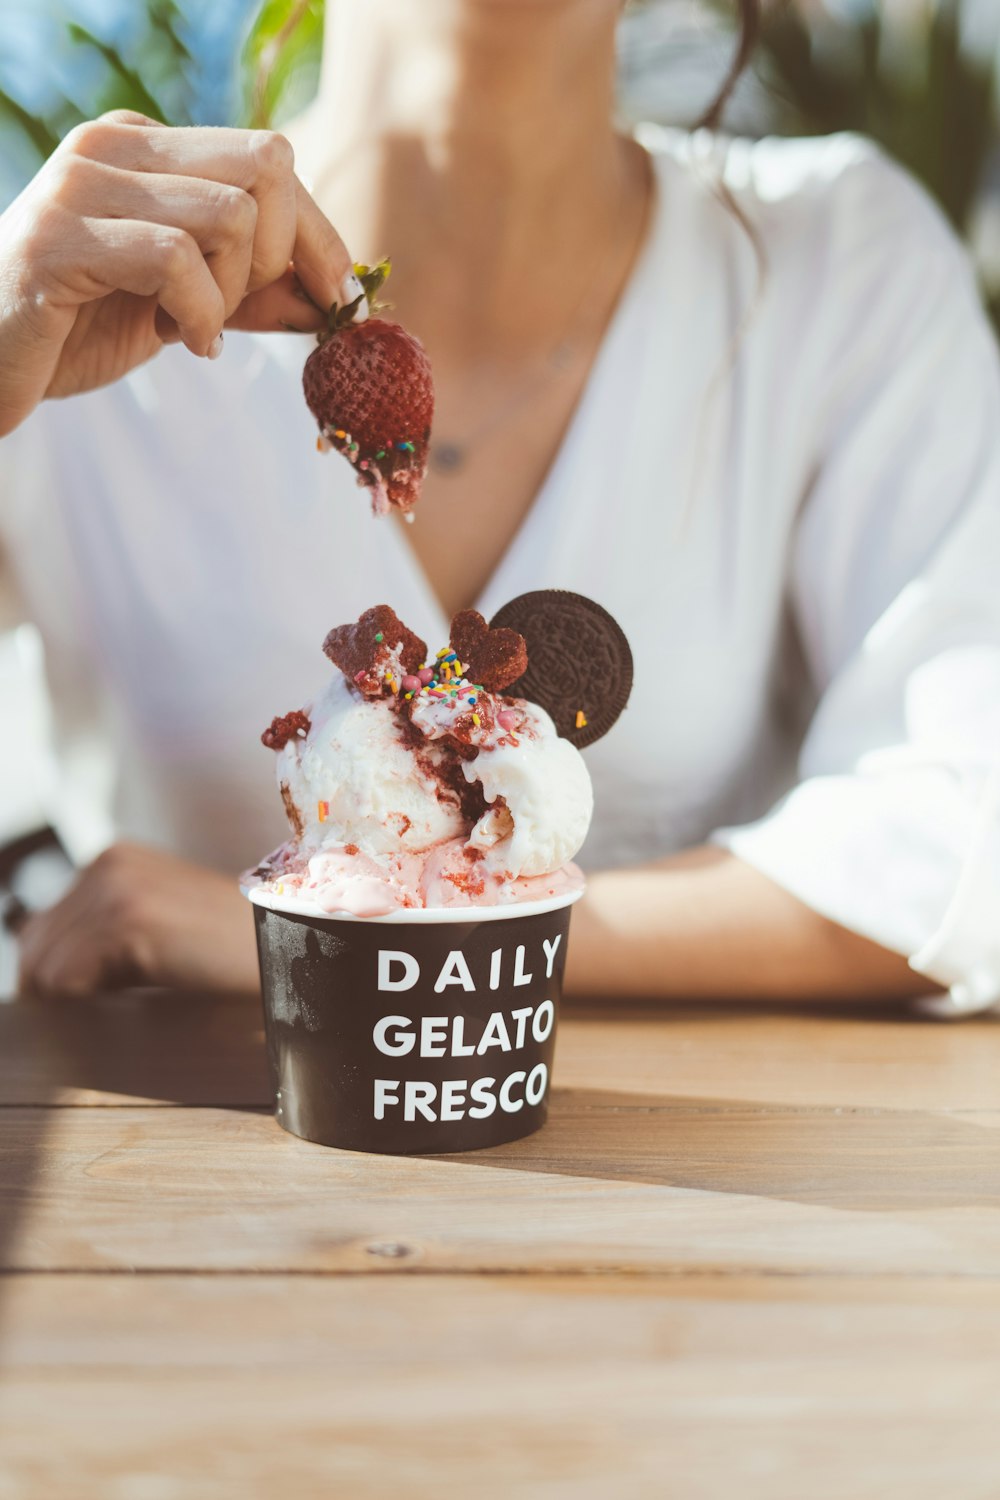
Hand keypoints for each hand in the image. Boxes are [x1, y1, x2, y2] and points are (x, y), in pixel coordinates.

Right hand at [0, 110, 360, 435]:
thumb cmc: (80, 331)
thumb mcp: (186, 306)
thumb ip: (253, 294)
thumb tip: (335, 300)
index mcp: (148, 148)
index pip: (270, 159)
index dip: (319, 234)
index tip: (337, 300)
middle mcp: (114, 146)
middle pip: (265, 164)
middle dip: (282, 255)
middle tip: (241, 313)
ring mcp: (82, 183)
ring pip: (228, 213)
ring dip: (232, 293)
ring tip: (193, 330)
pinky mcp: (58, 237)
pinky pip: (174, 258)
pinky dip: (198, 313)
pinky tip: (173, 340)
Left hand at [17, 842, 259, 997]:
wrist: (282, 941)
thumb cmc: (226, 947)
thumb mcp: (155, 923)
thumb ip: (100, 931)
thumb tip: (38, 973)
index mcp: (112, 858)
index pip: (40, 928)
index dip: (60, 969)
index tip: (100, 989)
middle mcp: (107, 864)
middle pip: (35, 946)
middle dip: (62, 984)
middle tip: (118, 997)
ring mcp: (116, 890)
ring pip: (44, 967)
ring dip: (81, 994)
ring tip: (137, 990)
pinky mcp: (128, 922)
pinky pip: (64, 980)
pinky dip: (91, 999)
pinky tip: (140, 992)